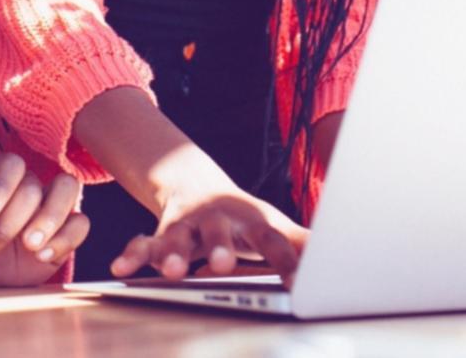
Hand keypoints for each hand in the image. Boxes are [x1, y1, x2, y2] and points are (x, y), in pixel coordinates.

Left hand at [0, 154, 89, 287]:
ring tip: (28, 245)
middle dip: (10, 218)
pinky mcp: (64, 235)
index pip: (10, 164)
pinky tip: (41, 256)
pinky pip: (80, 224)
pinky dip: (64, 238)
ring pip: (67, 189)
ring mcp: (48, 209)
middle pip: (33, 184)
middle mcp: (26, 187)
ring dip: (49, 217)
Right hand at [110, 187, 306, 281]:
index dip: (286, 260)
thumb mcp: (273, 226)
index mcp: (251, 220)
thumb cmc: (243, 218)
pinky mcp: (160, 232)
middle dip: (219, 248)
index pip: (272, 240)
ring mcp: (186, 224)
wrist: (196, 183)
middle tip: (222, 264)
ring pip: (177, 237)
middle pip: (219, 232)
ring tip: (172, 272)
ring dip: (174, 253)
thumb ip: (301, 244)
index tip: (300, 282)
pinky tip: (120, 269)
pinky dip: (133, 255)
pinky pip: (144, 243)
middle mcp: (217, 219)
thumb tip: (344, 256)